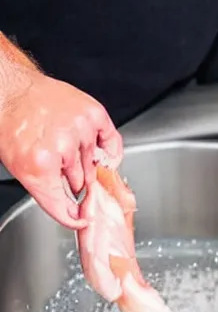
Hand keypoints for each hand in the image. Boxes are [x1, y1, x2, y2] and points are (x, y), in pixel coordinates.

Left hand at [0, 70, 122, 228]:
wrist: (11, 92)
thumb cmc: (12, 126)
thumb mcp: (19, 167)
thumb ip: (49, 194)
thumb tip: (76, 216)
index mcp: (39, 163)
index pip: (64, 205)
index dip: (73, 216)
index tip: (82, 219)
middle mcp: (63, 146)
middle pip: (81, 184)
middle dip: (72, 180)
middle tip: (60, 167)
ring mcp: (80, 129)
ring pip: (94, 166)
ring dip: (84, 162)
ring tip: (66, 145)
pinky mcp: (93, 115)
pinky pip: (113, 145)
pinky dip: (109, 153)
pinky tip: (98, 151)